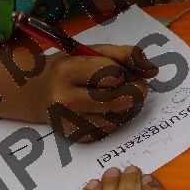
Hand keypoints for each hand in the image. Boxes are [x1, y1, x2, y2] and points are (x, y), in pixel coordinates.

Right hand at [37, 45, 157, 141]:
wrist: (36, 92)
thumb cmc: (68, 68)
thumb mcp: (91, 51)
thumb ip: (125, 54)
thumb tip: (153, 70)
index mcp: (67, 71)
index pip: (112, 75)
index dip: (122, 73)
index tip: (118, 72)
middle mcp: (65, 100)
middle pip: (119, 100)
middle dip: (132, 92)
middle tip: (132, 85)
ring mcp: (70, 122)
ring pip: (118, 118)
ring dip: (125, 106)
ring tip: (114, 96)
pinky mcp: (76, 137)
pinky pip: (110, 129)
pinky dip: (114, 118)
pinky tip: (104, 109)